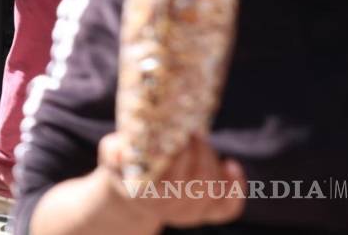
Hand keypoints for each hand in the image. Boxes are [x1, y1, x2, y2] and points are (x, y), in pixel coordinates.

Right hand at [96, 131, 245, 228]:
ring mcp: (190, 215)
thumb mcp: (112, 154)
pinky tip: (231, 164)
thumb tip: (120, 151)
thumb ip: (114, 151)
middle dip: (201, 154)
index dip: (182, 157)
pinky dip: (235, 188)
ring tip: (201, 142)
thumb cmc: (125, 165)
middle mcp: (170, 210)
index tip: (182, 133)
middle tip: (195, 132)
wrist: (133, 192)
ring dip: (213, 162)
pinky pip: (228, 208)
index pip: (172, 181)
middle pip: (198, 183)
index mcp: (147, 197)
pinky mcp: (206, 215)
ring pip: (213, 190)